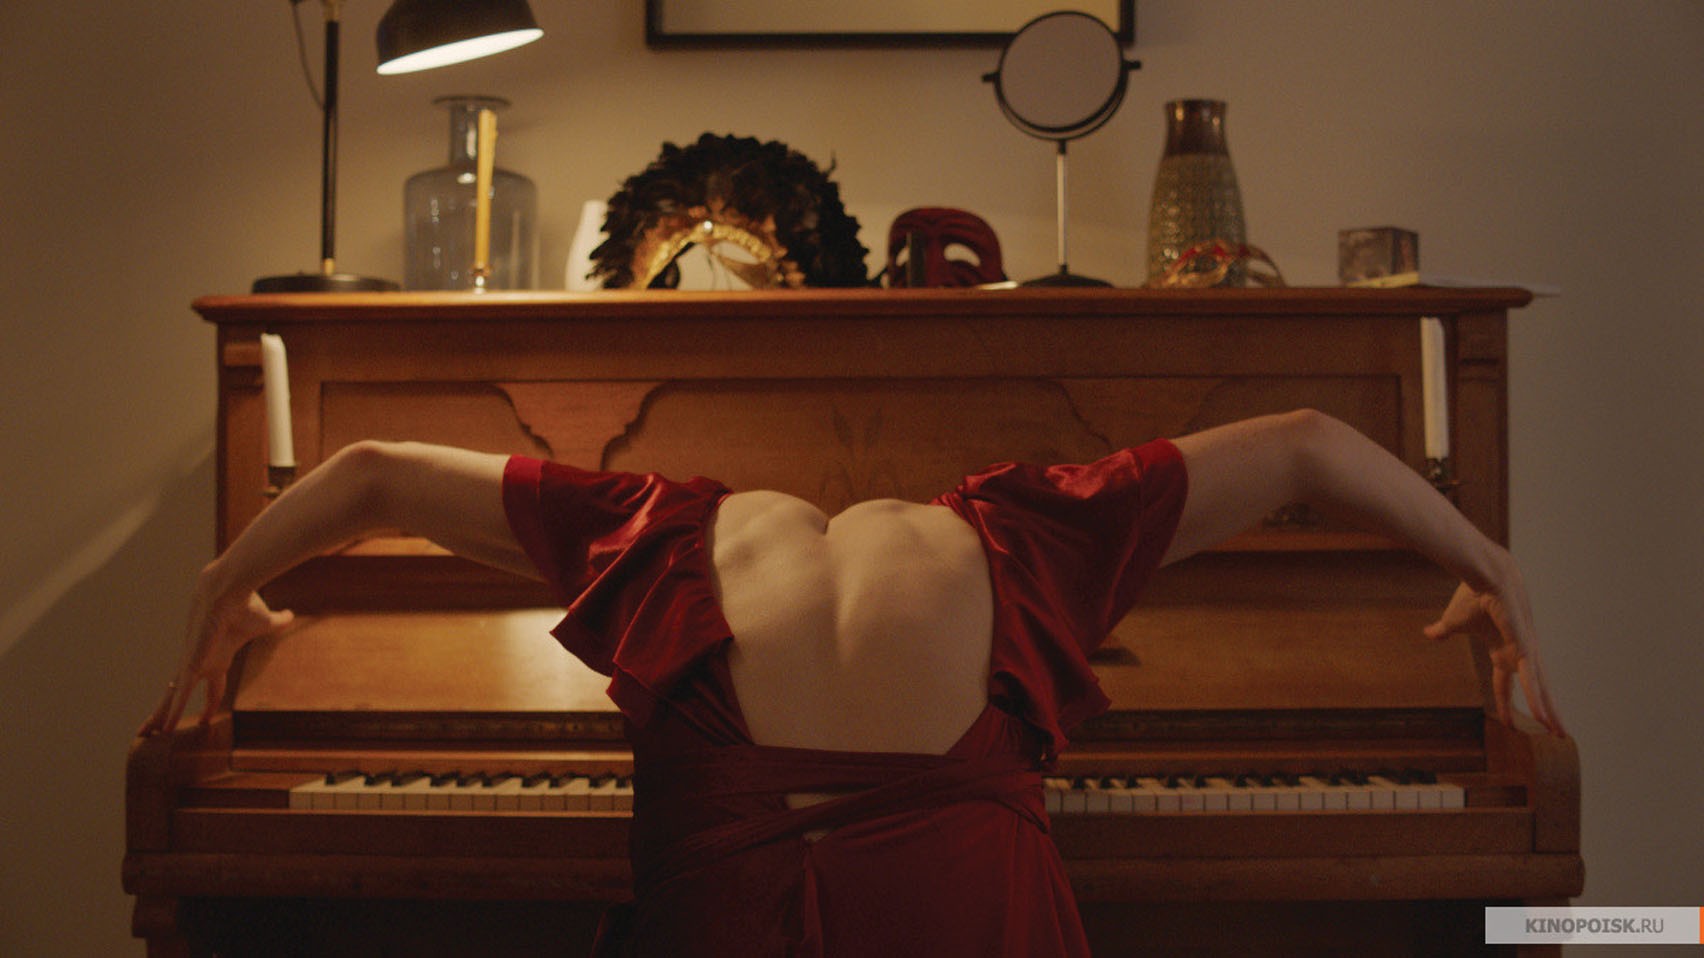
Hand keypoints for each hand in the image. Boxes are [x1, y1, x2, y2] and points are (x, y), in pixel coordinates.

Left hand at [139, 587, 293, 735]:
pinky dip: (173, 712)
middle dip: (169, 712)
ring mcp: (192, 665)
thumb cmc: (246, 604)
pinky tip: (165, 729)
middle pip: (180, 696)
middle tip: (158, 730)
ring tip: (145, 736)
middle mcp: (201, 664)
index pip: (212, 688)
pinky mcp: (190, 665)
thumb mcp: (267, 622)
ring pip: (172, 698)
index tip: (206, 720)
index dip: (210, 704)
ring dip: (160, 717)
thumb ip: (279, 621)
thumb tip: (292, 615)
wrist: (229, 591)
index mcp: (219, 658)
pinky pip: (180, 695)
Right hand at [1424, 580, 1563, 736]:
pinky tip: (1543, 716)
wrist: (1484, 574)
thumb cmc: (1471, 594)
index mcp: (1503, 649)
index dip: (1506, 703)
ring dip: (1551, 712)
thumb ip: (1443, 631)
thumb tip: (1427, 633)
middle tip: (1555, 733)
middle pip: (1534, 690)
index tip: (1508, 722)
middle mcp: (1520, 653)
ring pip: (1541, 689)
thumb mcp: (1454, 621)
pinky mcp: (1526, 647)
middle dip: (1545, 712)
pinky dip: (1537, 698)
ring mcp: (1526, 651)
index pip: (1505, 683)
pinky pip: (1532, 679)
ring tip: (1560, 733)